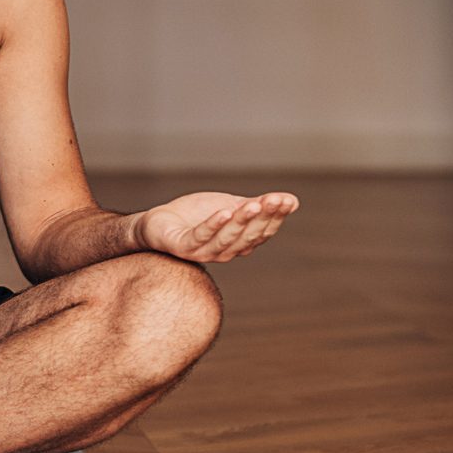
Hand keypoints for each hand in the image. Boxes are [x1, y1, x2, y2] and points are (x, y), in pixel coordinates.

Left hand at [136, 190, 298, 262]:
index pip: (262, 231)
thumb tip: (293, 201)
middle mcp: (225, 252)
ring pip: (227, 238)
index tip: (287, 200)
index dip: (275, 217)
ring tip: (254, 204)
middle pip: (248, 236)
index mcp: (239, 243)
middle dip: (263, 217)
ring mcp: (204, 252)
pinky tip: (224, 211)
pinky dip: (213, 225)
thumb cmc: (196, 216)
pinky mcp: (183, 248)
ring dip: (242, 221)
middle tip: (274, 200)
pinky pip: (200, 237)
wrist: (159, 222)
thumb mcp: (231, 206)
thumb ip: (259, 206)